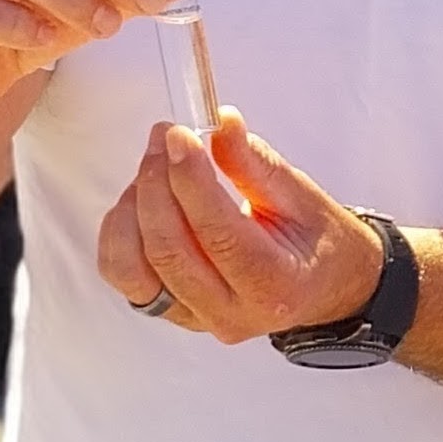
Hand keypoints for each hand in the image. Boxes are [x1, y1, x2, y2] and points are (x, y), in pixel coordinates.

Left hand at [96, 111, 385, 344]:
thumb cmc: (315, 241)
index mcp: (275, 285)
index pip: (219, 234)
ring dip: (134, 209)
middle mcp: (231, 313)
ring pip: (133, 269)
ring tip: (155, 170)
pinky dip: (121, 233)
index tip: (181, 136)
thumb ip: (255, 163)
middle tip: (165, 138)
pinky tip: (142, 202)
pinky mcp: (171, 311)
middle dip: (156, 184)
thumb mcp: (302, 197)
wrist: (321, 284)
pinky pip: (124, 275)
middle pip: (169, 251)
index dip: (190, 180)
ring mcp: (195, 319)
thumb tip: (219, 123)